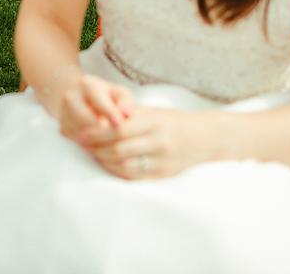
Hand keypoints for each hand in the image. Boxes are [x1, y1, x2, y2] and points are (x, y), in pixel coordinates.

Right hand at [53, 71, 135, 146]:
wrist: (77, 96)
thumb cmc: (105, 96)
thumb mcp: (118, 93)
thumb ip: (126, 102)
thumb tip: (127, 114)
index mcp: (87, 85)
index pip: (97, 100)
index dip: (109, 112)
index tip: (119, 123)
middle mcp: (71, 98)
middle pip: (85, 119)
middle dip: (102, 132)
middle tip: (119, 141)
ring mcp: (64, 114)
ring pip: (80, 133)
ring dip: (97, 142)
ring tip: (113, 145)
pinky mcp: (62, 128)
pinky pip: (77, 142)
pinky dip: (90, 147)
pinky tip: (102, 147)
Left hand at [81, 105, 205, 179]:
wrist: (208, 138)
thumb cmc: (174, 121)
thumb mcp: (154, 111)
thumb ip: (129, 114)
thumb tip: (99, 115)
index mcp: (155, 122)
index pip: (119, 129)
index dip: (97, 132)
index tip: (82, 132)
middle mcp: (159, 143)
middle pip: (119, 149)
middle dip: (96, 147)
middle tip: (81, 144)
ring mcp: (162, 161)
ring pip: (124, 165)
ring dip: (104, 161)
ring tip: (92, 154)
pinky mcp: (163, 175)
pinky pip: (134, 177)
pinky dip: (117, 171)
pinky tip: (108, 164)